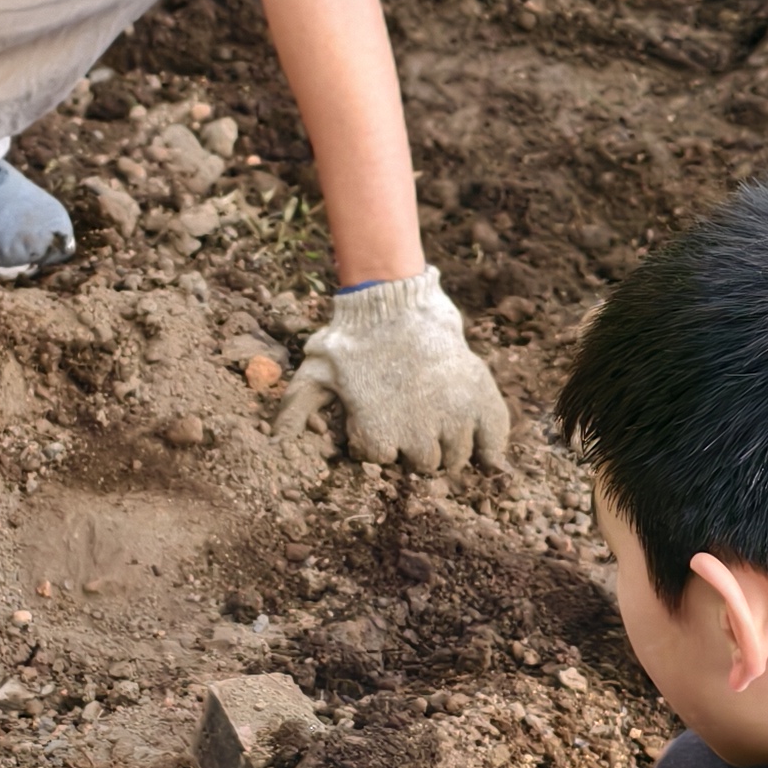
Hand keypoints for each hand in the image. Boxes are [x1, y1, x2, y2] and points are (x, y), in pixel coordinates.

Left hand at [278, 267, 508, 472]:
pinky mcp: (478, 397)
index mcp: (377, 435)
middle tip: (408, 417)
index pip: (382, 460)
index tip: (374, 417)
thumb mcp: (315, 372)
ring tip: (434, 419)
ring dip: (446, 446)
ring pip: (455, 459)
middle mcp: (417, 436)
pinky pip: (493, 437)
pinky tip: (488, 454)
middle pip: (422, 465)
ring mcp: (451, 418)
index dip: (376, 440)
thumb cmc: (352, 339)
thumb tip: (274, 442)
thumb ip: (295, 408)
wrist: (395, 302)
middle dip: (414, 447)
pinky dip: (492, 448)